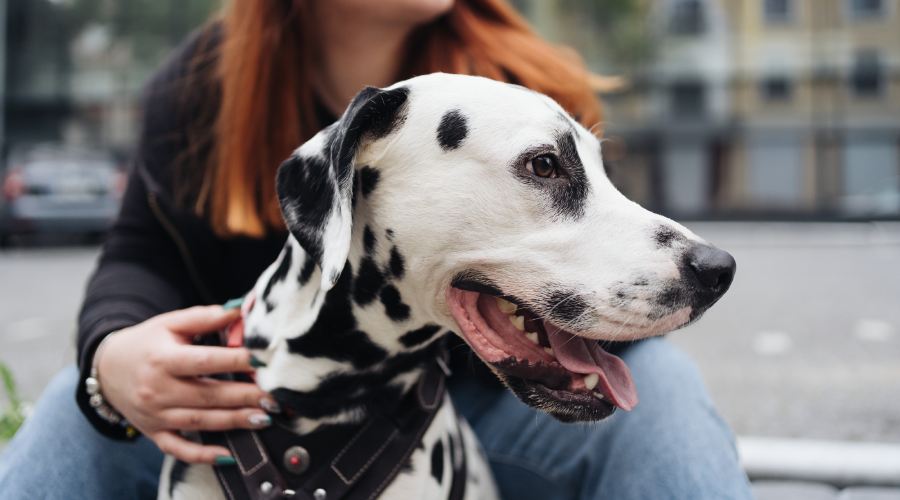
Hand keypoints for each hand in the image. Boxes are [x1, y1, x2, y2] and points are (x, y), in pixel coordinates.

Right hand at [96, 305, 277, 463]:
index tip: (264, 360)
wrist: (108, 368)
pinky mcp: (155, 433)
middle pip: (207, 395)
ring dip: (234, 422)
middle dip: (244, 396)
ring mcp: (156, 415)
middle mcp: (158, 389)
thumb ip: (206, 316)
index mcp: (163, 359)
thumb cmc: (147, 342)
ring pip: (200, 422)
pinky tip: (228, 455)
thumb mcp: (171, 323)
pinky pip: (179, 448)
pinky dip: (202, 455)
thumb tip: (241, 309)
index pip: (205, 360)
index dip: (236, 360)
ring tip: (265, 417)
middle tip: (275, 396)